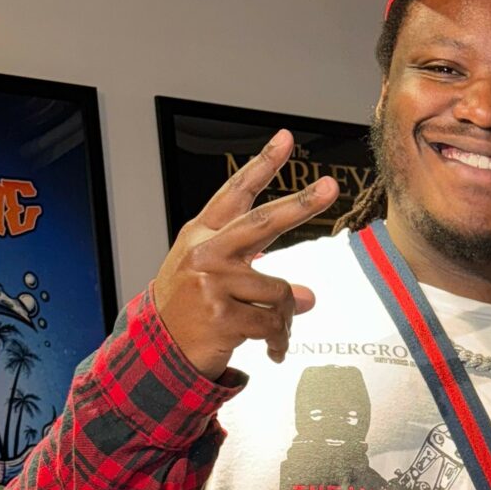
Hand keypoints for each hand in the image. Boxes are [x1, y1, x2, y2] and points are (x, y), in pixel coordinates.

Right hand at [152, 130, 337, 380]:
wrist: (159, 349)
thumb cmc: (189, 307)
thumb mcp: (211, 277)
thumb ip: (259, 275)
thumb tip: (307, 297)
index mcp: (202, 235)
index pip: (236, 194)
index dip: (262, 165)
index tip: (286, 140)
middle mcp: (206, 253)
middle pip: (263, 222)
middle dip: (301, 204)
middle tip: (331, 187)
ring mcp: (212, 283)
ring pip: (280, 291)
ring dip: (286, 319)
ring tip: (276, 332)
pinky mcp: (221, 315)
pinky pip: (272, 324)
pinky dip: (278, 341)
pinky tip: (271, 350)